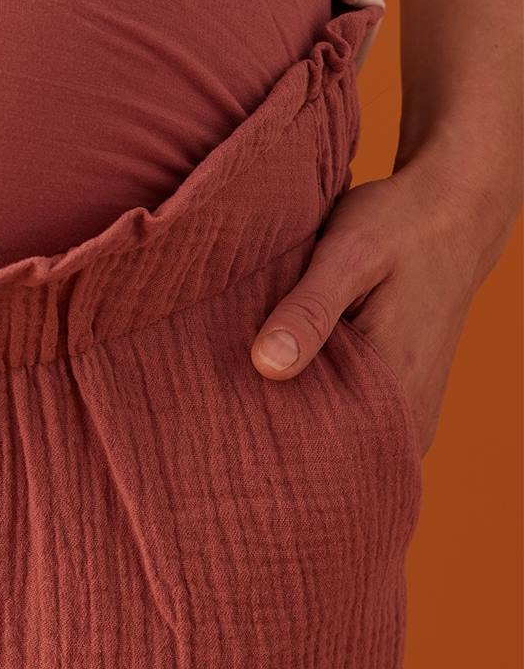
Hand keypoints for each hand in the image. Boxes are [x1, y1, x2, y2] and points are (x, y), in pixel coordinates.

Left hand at [249, 145, 518, 456]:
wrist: (452, 212)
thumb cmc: (398, 227)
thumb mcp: (348, 253)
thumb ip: (310, 310)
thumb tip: (266, 366)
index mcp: (397, 389)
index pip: (327, 456)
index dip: (271, 448)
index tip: (223, 436)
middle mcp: (408, 415)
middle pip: (329, 456)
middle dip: (276, 441)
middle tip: (215, 419)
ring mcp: (406, 412)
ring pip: (338, 440)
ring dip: (293, 423)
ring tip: (238, 404)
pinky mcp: (397, 399)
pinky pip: (350, 421)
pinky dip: (313, 404)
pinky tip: (274, 385)